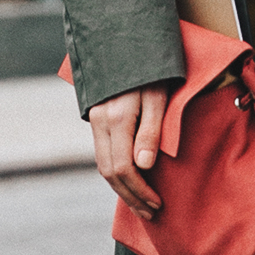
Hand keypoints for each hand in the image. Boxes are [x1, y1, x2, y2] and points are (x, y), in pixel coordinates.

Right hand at [89, 83, 169, 220]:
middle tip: (150, 211)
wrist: (129, 42)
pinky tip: (129, 181)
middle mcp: (101, 121)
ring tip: (141, 204)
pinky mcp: (97, 118)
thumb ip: (151, 131)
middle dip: (130, 196)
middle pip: (109, 172)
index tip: (156, 203)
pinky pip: (103, 153)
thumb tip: (144, 167)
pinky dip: (115, 172)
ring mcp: (95, 119)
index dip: (139, 190)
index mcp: (117, 117)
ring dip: (121, 188)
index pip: (123, 168)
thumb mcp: (158, 97)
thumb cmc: (152, 70)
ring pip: (103, 165)